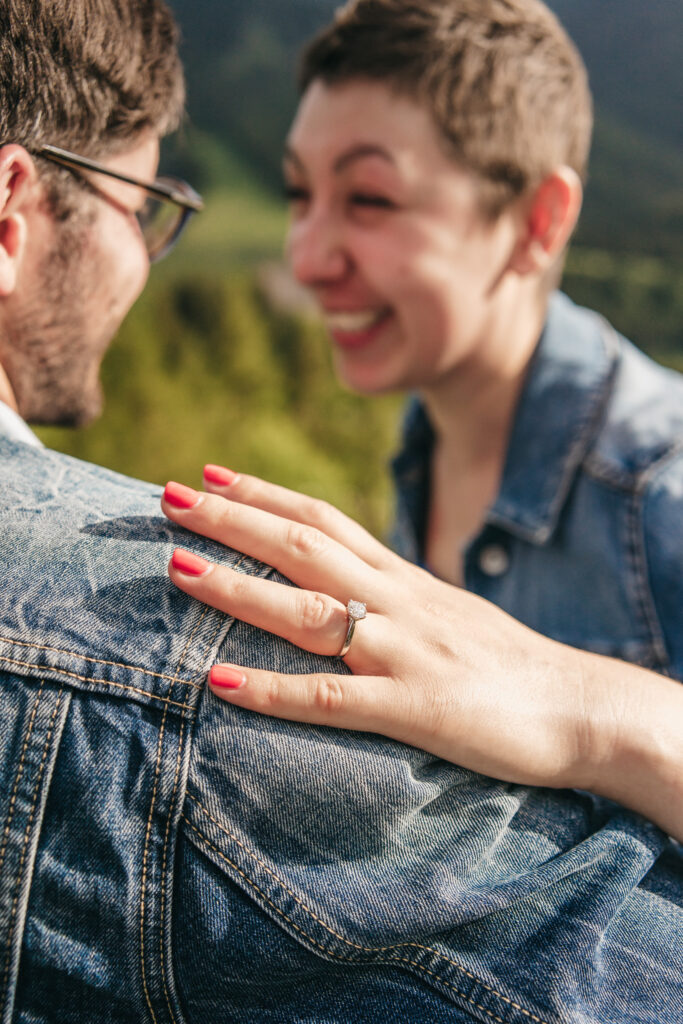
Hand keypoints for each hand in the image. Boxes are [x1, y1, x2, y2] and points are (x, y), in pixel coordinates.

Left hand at [161, 469, 602, 790]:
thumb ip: (394, 595)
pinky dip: (272, 690)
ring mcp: (404, 652)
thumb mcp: (446, 611)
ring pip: (307, 612)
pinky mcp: (414, 709)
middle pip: (303, 547)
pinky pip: (331, 699)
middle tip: (169, 498)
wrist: (582, 707)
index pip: (324, 518)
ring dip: (238, 589)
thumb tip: (344, 584)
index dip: (264, 494)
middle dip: (232, 520)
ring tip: (178, 569)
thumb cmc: (510, 663)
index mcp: (403, 578)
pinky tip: (219, 684)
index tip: (211, 474)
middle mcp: (397, 602)